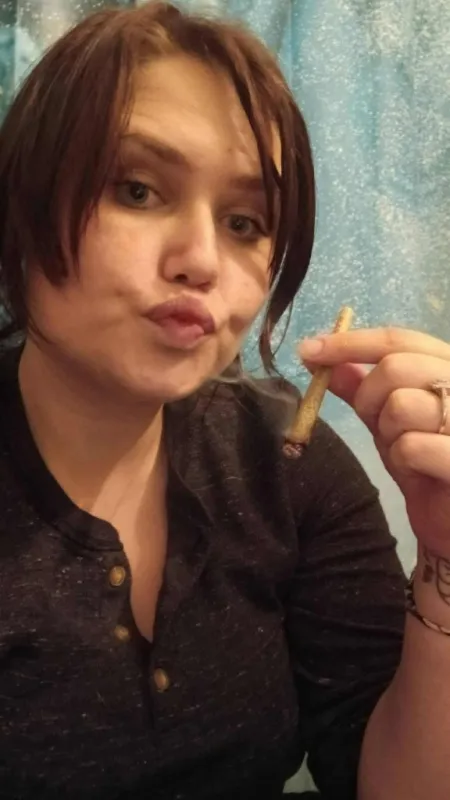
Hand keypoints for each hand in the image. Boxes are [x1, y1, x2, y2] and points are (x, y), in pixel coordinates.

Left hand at [299, 327, 449, 556]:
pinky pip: (411, 446)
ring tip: (405, 451)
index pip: (399, 339)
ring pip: (401, 405)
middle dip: (369, 398)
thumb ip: (361, 388)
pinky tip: (418, 472)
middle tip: (377, 425)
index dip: (350, 343)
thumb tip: (322, 358)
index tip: (308, 350)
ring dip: (388, 434)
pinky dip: (403, 460)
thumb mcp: (387, 421)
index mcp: (449, 366)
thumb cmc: (424, 467)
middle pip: (395, 367)